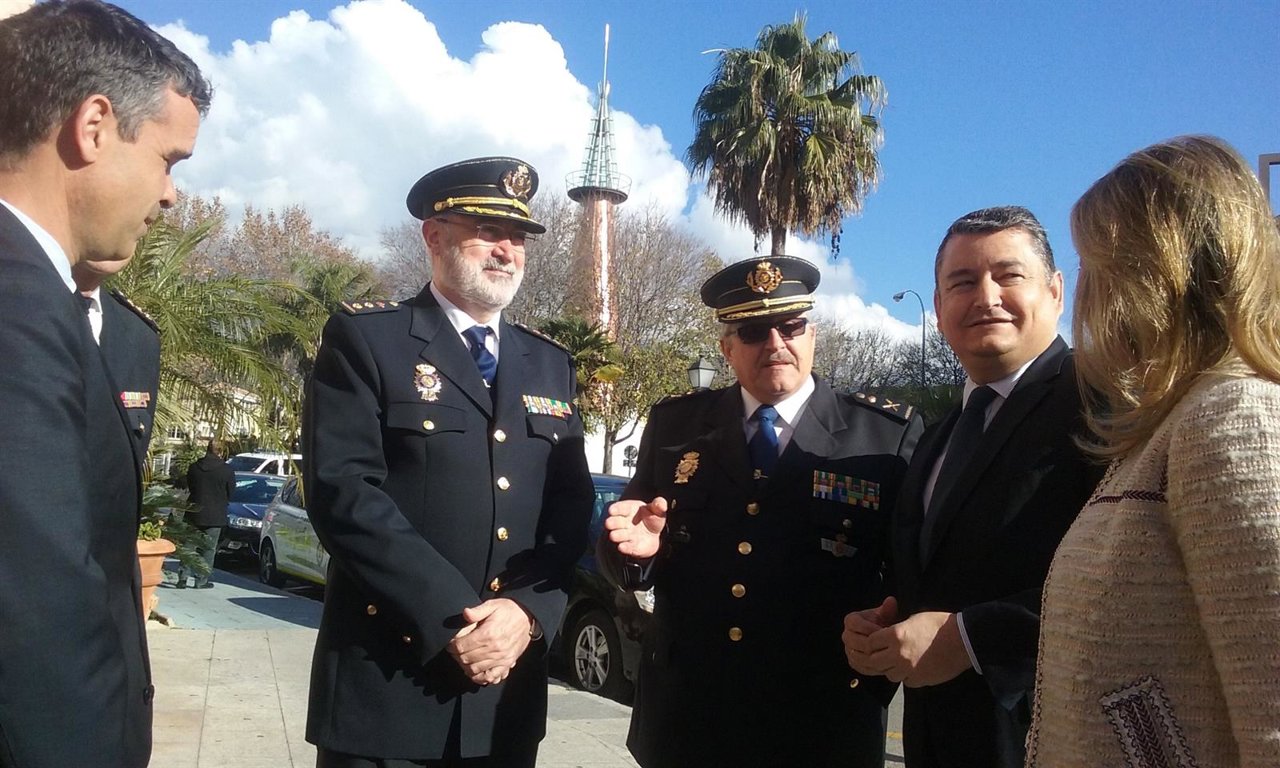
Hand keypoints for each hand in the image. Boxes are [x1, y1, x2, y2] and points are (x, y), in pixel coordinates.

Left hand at [447, 598, 531, 684]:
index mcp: (488, 634)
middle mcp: (494, 649)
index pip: (461, 647)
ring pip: (475, 670)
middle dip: (457, 656)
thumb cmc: (508, 611)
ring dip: (466, 667)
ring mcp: (501, 659)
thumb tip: (465, 613)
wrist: (528, 617)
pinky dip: (481, 678)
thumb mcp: (493, 605)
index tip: (451, 644)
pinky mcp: (507, 664)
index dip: (452, 646)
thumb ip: (477, 611)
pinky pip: (491, 677)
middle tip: (455, 651)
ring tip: (464, 659)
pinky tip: (476, 671)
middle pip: (466, 659)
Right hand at [602, 497, 667, 558]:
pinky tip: (622, 546)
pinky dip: (624, 547)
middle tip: (609, 523)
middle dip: (612, 522)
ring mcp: (625, 535)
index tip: (612, 510)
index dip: (615, 509)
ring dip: (616, 535)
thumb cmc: (651, 519)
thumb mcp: (657, 510)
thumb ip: (659, 505)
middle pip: (613, 522)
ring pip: (616, 535)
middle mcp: (623, 522)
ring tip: (616, 535)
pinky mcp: (630, 547)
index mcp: (629, 510)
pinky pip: (625, 548)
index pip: (620, 507)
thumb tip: (660, 503)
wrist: (654, 535)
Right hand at [843, 596, 897, 673]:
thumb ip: (888, 609)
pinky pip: (859, 666)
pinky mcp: (853, 661)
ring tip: (886, 655)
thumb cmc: (883, 624)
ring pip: (857, 655)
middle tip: (887, 646)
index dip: (870, 628)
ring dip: (871, 656)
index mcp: (851, 621)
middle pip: (855, 641)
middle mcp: (846, 635)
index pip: (856, 624)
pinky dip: (870, 667)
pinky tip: (883, 665)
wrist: (881, 639)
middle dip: (872, 644)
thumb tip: (891, 601)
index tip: (884, 631)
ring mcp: (848, 649)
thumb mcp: (886, 615)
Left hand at [852, 610, 971, 687]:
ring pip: (888, 674)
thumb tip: (885, 638)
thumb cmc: (939, 625)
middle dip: (877, 657)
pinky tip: (913, 667)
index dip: (873, 642)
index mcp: (895, 635)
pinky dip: (905, 676)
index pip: (870, 643)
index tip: (877, 640)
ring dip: (890, 668)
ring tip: (899, 660)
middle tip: (883, 653)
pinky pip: (905, 681)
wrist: (963, 640)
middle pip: (874, 662)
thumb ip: (895, 631)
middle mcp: (899, 654)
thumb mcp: (913, 620)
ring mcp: (909, 669)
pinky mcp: (920, 680)